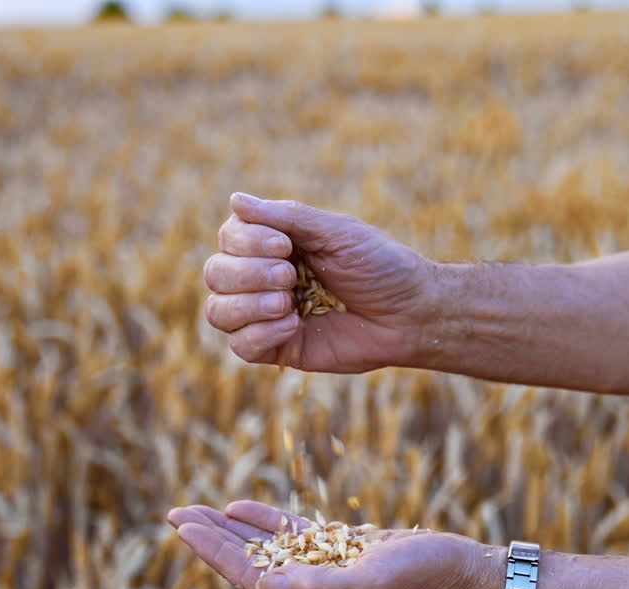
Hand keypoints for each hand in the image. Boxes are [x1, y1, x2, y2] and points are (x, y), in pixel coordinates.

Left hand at [167, 501, 499, 588]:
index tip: (184, 526)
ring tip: (199, 509)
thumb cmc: (425, 581)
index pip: (249, 578)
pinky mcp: (344, 555)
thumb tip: (268, 584)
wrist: (467, 575)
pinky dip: (269, 522)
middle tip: (176, 513)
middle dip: (212, 539)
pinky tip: (243, 508)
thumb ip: (318, 588)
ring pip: (267, 549)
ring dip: (233, 529)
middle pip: (249, 564)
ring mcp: (328, 575)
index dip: (214, 552)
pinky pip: (295, 537)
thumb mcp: (371, 583)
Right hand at [202, 194, 435, 372]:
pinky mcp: (278, 348)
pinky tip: (294, 325)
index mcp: (275, 244)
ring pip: (218, 311)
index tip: (285, 247)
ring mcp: (267, 315)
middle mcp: (263, 278)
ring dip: (248, 304)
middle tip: (290, 274)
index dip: (246, 242)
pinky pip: (239, 346)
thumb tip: (234, 200)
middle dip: (248, 273)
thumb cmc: (380, 266)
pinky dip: (260, 334)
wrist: (412, 314)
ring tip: (286, 303)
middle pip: (216, 273)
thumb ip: (286, 217)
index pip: (228, 237)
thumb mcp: (337, 232)